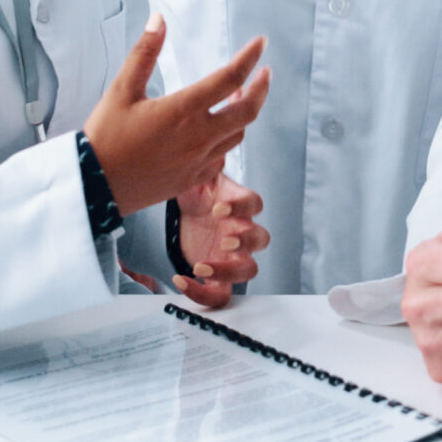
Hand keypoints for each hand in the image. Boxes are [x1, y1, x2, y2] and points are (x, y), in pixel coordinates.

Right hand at [85, 16, 268, 215]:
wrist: (94, 186)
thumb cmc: (106, 136)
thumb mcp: (121, 89)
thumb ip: (144, 52)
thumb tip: (158, 19)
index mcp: (182, 110)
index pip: (229, 78)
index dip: (249, 57)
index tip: (260, 43)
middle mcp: (198, 137)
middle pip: (248, 111)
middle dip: (261, 88)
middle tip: (264, 73)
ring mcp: (198, 161)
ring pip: (238, 135)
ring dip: (245, 114)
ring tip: (241, 97)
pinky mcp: (192, 179)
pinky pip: (222, 157)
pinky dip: (227, 140)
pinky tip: (219, 132)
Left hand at [172, 174, 266, 306]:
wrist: (188, 213)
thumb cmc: (200, 195)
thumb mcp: (200, 176)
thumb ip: (207, 164)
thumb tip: (211, 148)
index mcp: (239, 206)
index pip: (254, 203)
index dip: (241, 206)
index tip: (218, 209)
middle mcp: (241, 231)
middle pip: (261, 239)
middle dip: (246, 241)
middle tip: (224, 241)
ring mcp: (232, 256)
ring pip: (248, 270)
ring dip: (229, 271)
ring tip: (201, 266)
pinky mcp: (218, 275)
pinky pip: (220, 293)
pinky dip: (202, 292)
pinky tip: (180, 280)